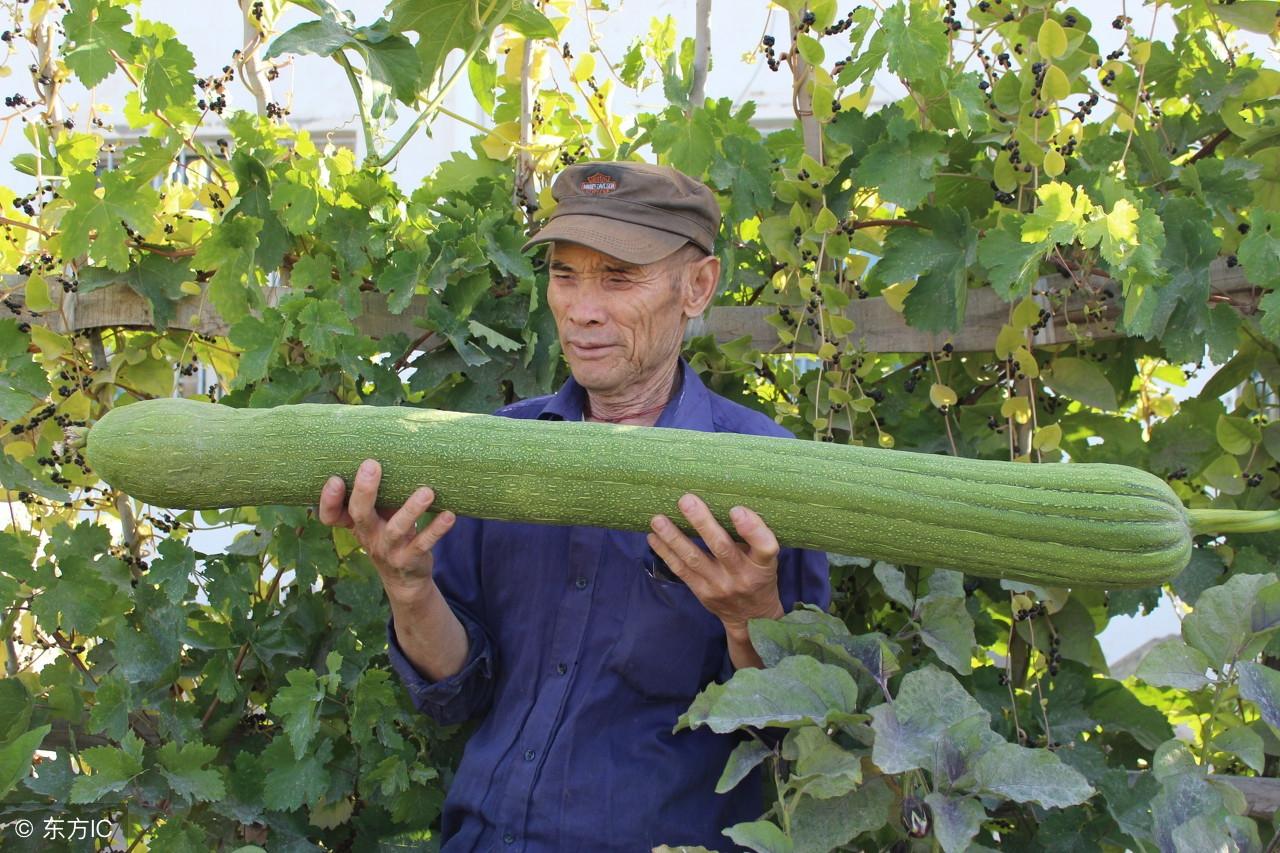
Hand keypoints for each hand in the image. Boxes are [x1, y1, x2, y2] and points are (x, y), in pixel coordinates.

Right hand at [317, 458, 455, 601]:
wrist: (405, 578)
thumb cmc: (390, 532)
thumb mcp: (380, 515)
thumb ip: (381, 492)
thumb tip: (391, 447)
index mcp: (356, 523)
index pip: (331, 515)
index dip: (329, 499)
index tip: (335, 478)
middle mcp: (368, 535)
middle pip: (360, 514)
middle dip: (365, 490)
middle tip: (372, 464)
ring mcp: (388, 550)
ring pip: (397, 529)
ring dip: (411, 510)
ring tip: (426, 492)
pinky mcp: (410, 559)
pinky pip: (423, 543)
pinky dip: (436, 529)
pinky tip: (448, 515)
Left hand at [647, 493, 784, 634]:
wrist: (751, 618)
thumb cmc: (759, 577)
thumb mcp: (766, 560)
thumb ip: (751, 539)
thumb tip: (723, 501)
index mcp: (763, 564)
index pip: (765, 546)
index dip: (752, 528)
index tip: (736, 509)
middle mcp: (742, 576)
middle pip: (722, 547)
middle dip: (702, 523)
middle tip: (686, 500)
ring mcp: (719, 586)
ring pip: (694, 559)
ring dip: (674, 537)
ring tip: (658, 519)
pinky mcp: (702, 592)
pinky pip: (681, 571)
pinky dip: (666, 553)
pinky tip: (653, 537)